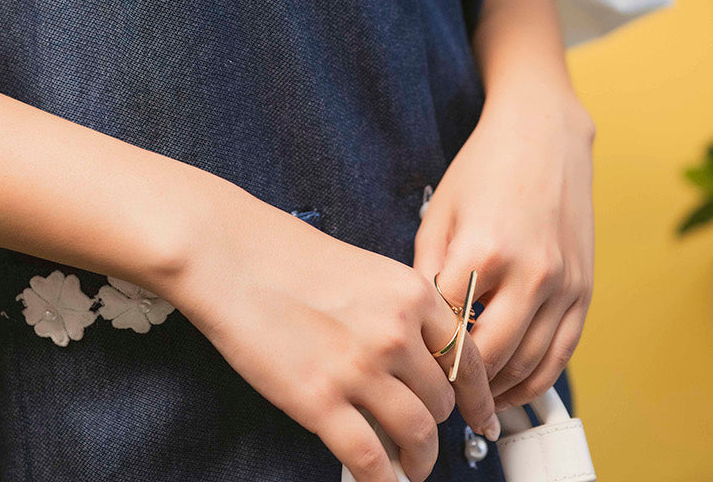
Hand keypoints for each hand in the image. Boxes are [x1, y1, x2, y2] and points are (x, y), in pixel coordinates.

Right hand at [164, 176, 500, 481]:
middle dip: (438, 425)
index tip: (481, 417)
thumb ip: (398, 310)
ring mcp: (360, 368)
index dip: (479, 396)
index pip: (468, 357)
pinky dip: (383, 481)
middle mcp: (395, 331)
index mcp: (411, 292)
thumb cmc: (285, 255)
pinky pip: (370, 461)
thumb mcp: (364, 269)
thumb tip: (419, 358)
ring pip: (417, 434)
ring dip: (419, 460)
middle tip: (427, 437)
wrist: (230, 254)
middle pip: (443, 400)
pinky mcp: (320, 401)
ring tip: (410, 468)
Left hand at [412, 92, 594, 409]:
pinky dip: (533, 381)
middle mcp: (530, 272)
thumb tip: (418, 324)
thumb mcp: (440, 210)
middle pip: (488, 358)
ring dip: (496, 391)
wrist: (544, 133)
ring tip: (469, 400)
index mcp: (484, 249)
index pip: (446, 327)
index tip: (409, 364)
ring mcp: (563, 284)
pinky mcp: (584, 290)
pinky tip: (508, 388)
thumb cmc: (485, 166)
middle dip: (458, 383)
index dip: (425, 351)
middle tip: (436, 396)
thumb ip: (426, 269)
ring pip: (527, 366)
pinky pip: (561, 354)